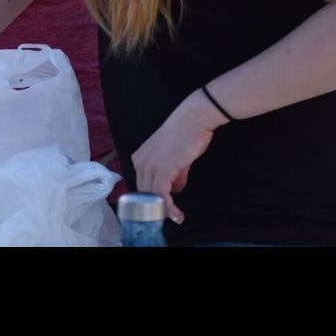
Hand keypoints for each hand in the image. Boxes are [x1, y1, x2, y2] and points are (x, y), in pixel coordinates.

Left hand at [131, 90, 229, 224]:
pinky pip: (162, 195)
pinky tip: (177, 214)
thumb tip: (177, 188)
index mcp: (141, 158)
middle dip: (157, 206)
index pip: (142, 185)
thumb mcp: (178, 158)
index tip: (163, 209)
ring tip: (176, 217)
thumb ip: (175, 174)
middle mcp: (140, 162)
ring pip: (152, 197)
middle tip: (171, 216)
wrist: (195, 118)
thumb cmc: (189, 134)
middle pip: (145, 193)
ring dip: (164, 210)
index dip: (152, 199)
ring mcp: (149, 166)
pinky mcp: (162, 170)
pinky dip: (169, 208)